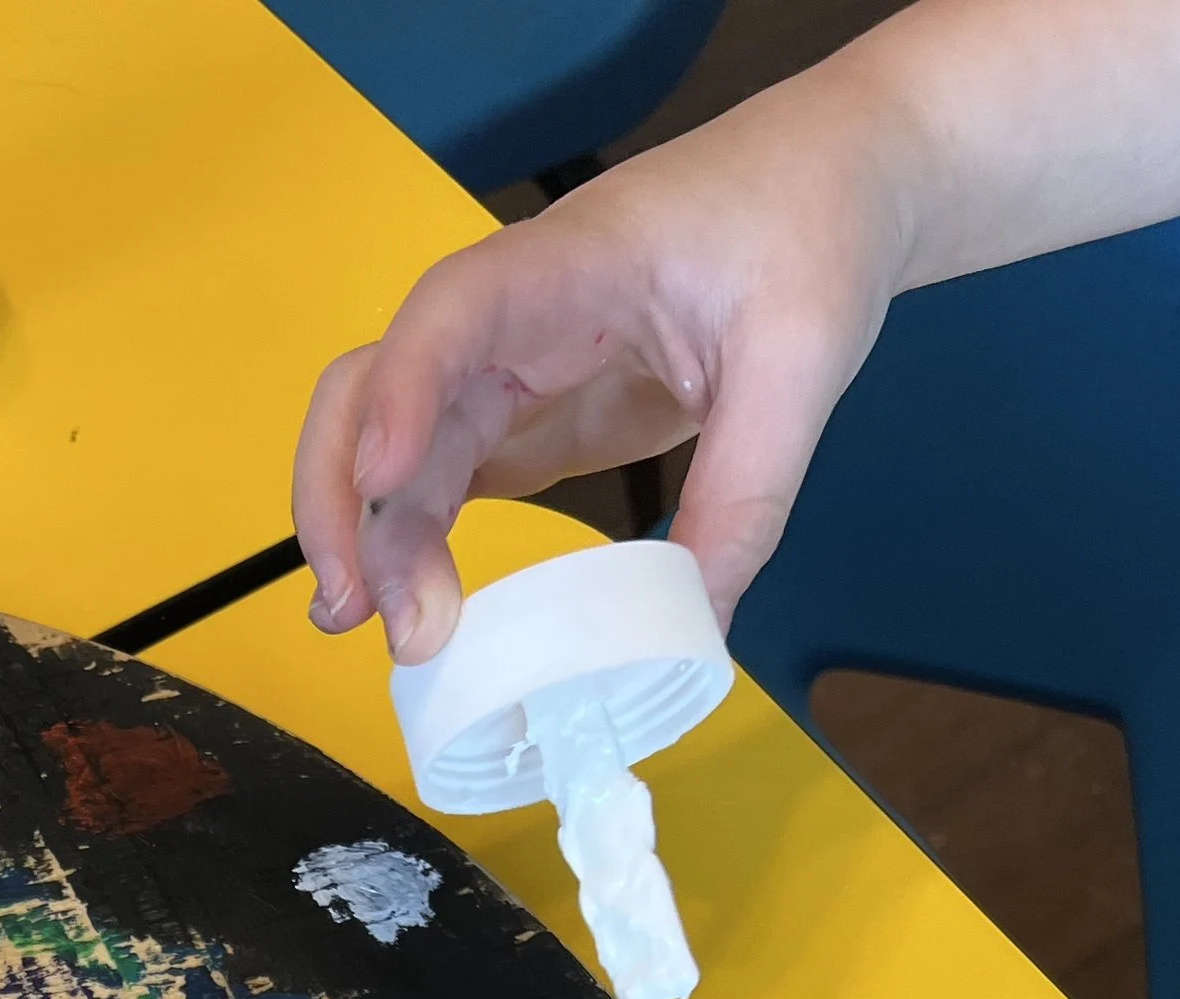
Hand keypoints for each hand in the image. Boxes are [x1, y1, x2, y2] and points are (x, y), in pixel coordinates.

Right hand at [294, 78, 914, 660]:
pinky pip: (443, 479)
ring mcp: (510, 369)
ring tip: (383, 633)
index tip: (385, 479)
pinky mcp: (529, 419)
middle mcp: (511, 315)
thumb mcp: (800, 365)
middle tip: (360, 611)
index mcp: (571, 265)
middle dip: (345, 497)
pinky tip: (415, 612)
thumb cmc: (812, 232)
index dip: (402, 389)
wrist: (834, 184)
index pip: (450, 311)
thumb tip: (695, 634)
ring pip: (393, 444)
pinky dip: (413, 545)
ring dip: (370, 538)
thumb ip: (747, 494)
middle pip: (375, 386)